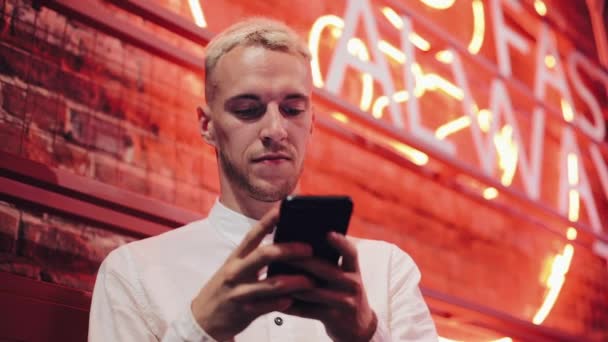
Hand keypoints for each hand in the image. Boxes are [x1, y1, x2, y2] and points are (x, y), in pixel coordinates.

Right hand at [191, 208, 314, 340]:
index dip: (269, 220)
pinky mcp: (244, 311)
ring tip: (312, 281)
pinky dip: (281, 303)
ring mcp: (239, 291)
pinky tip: (293, 300)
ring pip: (270, 284)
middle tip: (309, 249)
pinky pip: (266, 307)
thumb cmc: (227, 288)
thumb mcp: (236, 268)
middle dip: (289, 250)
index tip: (284, 208)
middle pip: (264, 255)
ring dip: (294, 281)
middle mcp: (236, 271)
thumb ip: (256, 256)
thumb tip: (284, 242)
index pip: (254, 234)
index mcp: (237, 257)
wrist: (204, 318)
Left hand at [283, 232, 376, 341]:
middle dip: (302, 262)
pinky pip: (309, 311)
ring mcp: (345, 302)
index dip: (341, 243)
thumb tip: (300, 244)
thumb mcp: (345, 277)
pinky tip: (279, 301)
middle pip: (326, 270)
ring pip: (314, 291)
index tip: (328, 233)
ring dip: (293, 285)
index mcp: (353, 270)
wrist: (357, 326)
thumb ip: (330, 263)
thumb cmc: (344, 294)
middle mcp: (352, 284)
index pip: (351, 253)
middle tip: (283, 254)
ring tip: (275, 278)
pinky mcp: (334, 317)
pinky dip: (293, 306)